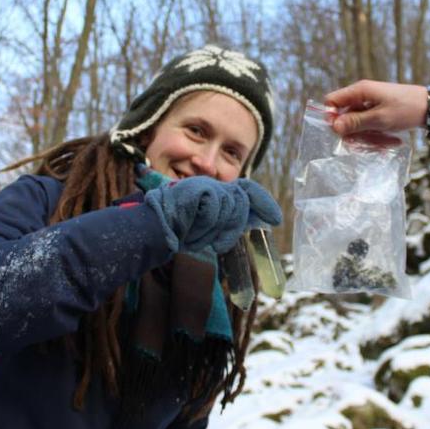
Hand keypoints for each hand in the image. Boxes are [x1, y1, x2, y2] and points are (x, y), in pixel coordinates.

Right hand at [144, 176, 281, 253]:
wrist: (153, 227)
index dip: (263, 203)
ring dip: (214, 230)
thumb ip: (228, 221)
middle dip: (231, 227)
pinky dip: (206, 225)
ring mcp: (207, 186)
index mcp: (216, 192)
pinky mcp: (201, 190)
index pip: (247, 190)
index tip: (276, 218)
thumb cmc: (177, 229)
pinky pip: (216, 211)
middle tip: (217, 243)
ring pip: (230, 209)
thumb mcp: (208, 226)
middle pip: (241, 204)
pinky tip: (192, 228)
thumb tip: (255, 221)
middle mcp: (213, 185)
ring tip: (195, 235)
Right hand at [325, 80, 428, 136]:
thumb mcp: (380, 119)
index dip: (332, 116)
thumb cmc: (406, 109)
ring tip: (385, 144)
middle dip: (354, 133)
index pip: (332, 101)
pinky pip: (370, 126)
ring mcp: (370, 105)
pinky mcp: (378, 113)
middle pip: (345, 117)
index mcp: (360, 91)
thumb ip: (355, 123)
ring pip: (358, 125)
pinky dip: (377, 135)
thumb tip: (333, 127)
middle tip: (368, 143)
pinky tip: (391, 141)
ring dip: (368, 137)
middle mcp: (362, 96)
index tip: (341, 132)